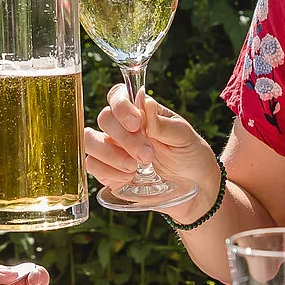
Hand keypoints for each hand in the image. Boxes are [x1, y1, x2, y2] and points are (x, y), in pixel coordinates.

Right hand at [82, 84, 217, 220]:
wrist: (195, 189)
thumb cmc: (190, 155)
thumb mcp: (183, 136)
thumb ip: (161, 122)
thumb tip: (144, 99)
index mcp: (140, 113)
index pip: (117, 96)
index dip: (121, 106)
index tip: (137, 124)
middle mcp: (122, 128)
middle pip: (104, 118)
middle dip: (124, 137)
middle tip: (147, 155)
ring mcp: (112, 149)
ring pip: (90, 140)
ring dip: (110, 153)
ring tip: (134, 167)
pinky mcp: (108, 172)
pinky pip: (92, 165)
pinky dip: (108, 171)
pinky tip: (128, 177)